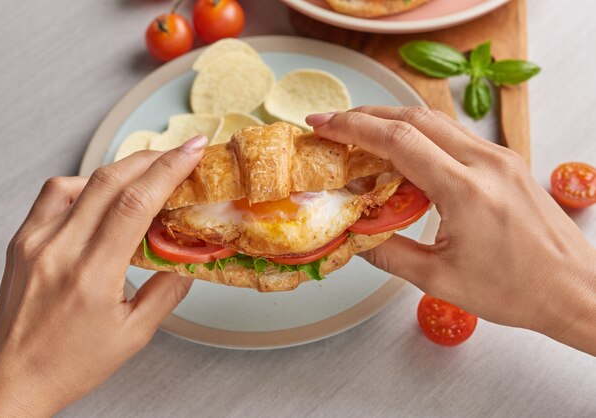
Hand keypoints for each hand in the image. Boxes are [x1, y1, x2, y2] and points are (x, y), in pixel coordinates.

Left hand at [0, 135, 207, 416]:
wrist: (10, 379)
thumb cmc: (67, 364)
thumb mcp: (133, 335)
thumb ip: (167, 292)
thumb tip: (189, 260)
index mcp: (91, 275)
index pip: (135, 203)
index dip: (169, 169)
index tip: (192, 151)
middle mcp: (59, 250)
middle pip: (110, 181)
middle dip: (153, 159)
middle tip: (180, 154)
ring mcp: (35, 241)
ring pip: (81, 180)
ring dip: (122, 169)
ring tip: (147, 174)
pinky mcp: (22, 239)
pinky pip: (55, 194)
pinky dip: (86, 184)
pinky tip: (102, 194)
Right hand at [307, 107, 595, 354]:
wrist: (574, 289)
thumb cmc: (515, 290)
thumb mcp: (440, 279)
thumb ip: (389, 253)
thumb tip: (353, 238)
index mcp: (466, 190)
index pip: (398, 140)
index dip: (353, 127)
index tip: (322, 124)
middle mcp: (485, 162)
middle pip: (414, 117)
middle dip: (366, 115)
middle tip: (333, 125)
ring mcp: (499, 158)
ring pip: (435, 121)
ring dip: (393, 121)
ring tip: (360, 135)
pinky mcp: (506, 162)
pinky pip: (454, 136)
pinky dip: (419, 135)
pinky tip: (403, 153)